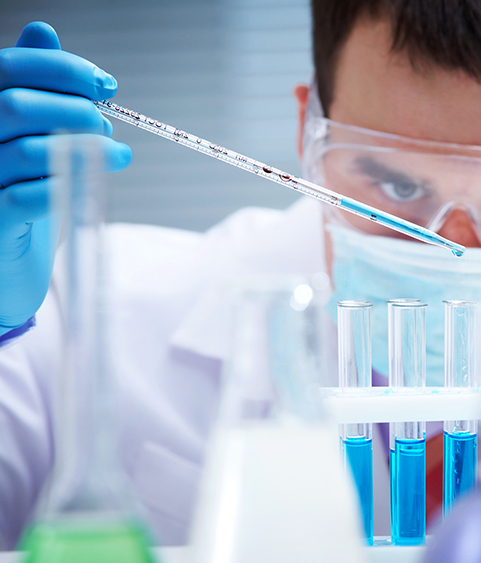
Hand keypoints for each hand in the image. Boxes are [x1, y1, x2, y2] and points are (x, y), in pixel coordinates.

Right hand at [0, 22, 131, 332]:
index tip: (107, 84)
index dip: (62, 69)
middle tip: (108, 123)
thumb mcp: (27, 133)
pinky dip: (70, 188)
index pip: (8, 68)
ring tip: (118, 153)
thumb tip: (43, 30)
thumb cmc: (19, 191)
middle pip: (15, 106)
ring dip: (87, 149)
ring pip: (29, 152)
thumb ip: (32, 84)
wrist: (6, 262)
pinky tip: (93, 186)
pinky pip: (29, 199)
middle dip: (76, 109)